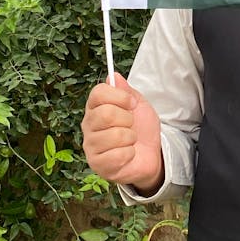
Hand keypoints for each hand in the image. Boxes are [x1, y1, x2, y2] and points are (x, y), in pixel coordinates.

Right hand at [81, 73, 163, 192]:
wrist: (151, 154)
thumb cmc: (141, 129)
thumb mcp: (139, 105)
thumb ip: (126, 91)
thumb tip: (114, 75)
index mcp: (96, 107)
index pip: (98, 93)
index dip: (119, 96)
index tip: (131, 103)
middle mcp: (88, 125)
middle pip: (106, 114)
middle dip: (127, 119)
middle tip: (130, 124)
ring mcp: (91, 146)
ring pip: (115, 135)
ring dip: (130, 137)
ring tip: (129, 140)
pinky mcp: (97, 164)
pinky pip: (118, 155)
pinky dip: (129, 153)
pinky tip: (127, 154)